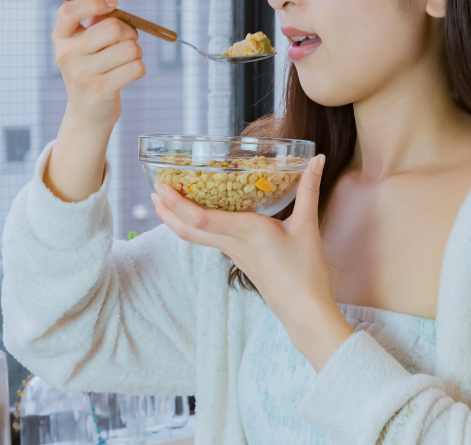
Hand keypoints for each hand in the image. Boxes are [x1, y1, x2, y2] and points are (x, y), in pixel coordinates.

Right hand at [52, 0, 145, 130]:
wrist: (87, 113)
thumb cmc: (90, 67)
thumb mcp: (87, 38)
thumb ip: (96, 9)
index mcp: (61, 38)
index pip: (69, 11)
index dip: (94, 2)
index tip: (112, 6)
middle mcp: (67, 55)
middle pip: (112, 28)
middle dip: (129, 32)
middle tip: (126, 41)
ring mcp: (82, 74)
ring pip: (129, 49)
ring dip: (137, 52)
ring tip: (128, 59)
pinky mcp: (101, 90)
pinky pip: (136, 67)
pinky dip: (140, 67)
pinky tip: (130, 72)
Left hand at [150, 154, 354, 370]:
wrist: (304, 312)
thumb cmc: (306, 272)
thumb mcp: (308, 227)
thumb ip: (310, 190)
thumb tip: (317, 159)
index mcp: (245, 232)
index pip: (201, 220)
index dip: (177, 204)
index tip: (161, 188)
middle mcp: (233, 243)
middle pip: (188, 230)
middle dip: (167, 210)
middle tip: (153, 190)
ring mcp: (233, 254)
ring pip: (195, 237)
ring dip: (176, 220)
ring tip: (165, 202)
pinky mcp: (238, 260)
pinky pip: (209, 241)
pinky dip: (195, 227)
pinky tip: (198, 216)